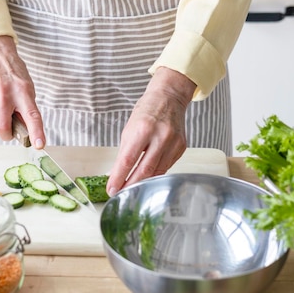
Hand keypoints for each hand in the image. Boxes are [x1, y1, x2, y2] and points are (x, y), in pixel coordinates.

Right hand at [0, 36, 45, 147]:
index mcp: (22, 92)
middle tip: (10, 130)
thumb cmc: (14, 74)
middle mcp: (5, 95)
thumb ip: (27, 109)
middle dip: (7, 135)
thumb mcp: (27, 89)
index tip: (39, 145)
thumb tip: (26, 131)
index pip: (32, 116)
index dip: (36, 133)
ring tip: (1, 115)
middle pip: (3, 128)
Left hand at [106, 67, 195, 195]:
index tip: (112, 189)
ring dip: (143, 183)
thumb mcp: (129, 129)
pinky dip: (155, 174)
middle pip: (145, 170)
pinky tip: (148, 176)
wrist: (169, 98)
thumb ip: (124, 153)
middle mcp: (161, 136)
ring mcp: (173, 142)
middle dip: (131, 185)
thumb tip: (116, 174)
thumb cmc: (146, 112)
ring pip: (157, 172)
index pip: (128, 160)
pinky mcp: (181, 148)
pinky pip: (166, 167)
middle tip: (121, 194)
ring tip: (132, 189)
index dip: (119, 177)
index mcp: (143, 129)